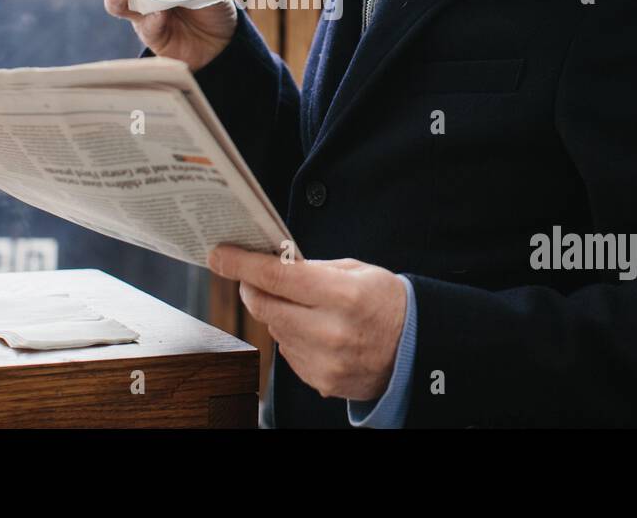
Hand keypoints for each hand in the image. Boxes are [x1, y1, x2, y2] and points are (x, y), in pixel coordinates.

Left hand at [207, 244, 406, 401]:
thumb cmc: (386, 302)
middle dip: (252, 286)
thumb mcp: (357, 271)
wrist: (416, 350)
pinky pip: (287, 352)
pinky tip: (314, 330)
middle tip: (251, 275)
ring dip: (276, 312)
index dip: (242, 264)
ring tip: (303, 305)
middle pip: (265, 306)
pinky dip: (291, 336)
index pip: (277, 277)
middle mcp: (330, 332)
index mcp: (342, 296)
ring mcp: (324, 361)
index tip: (219, 255)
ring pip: (273, 329)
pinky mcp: (320, 381)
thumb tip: (270, 263)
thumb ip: (312, 268)